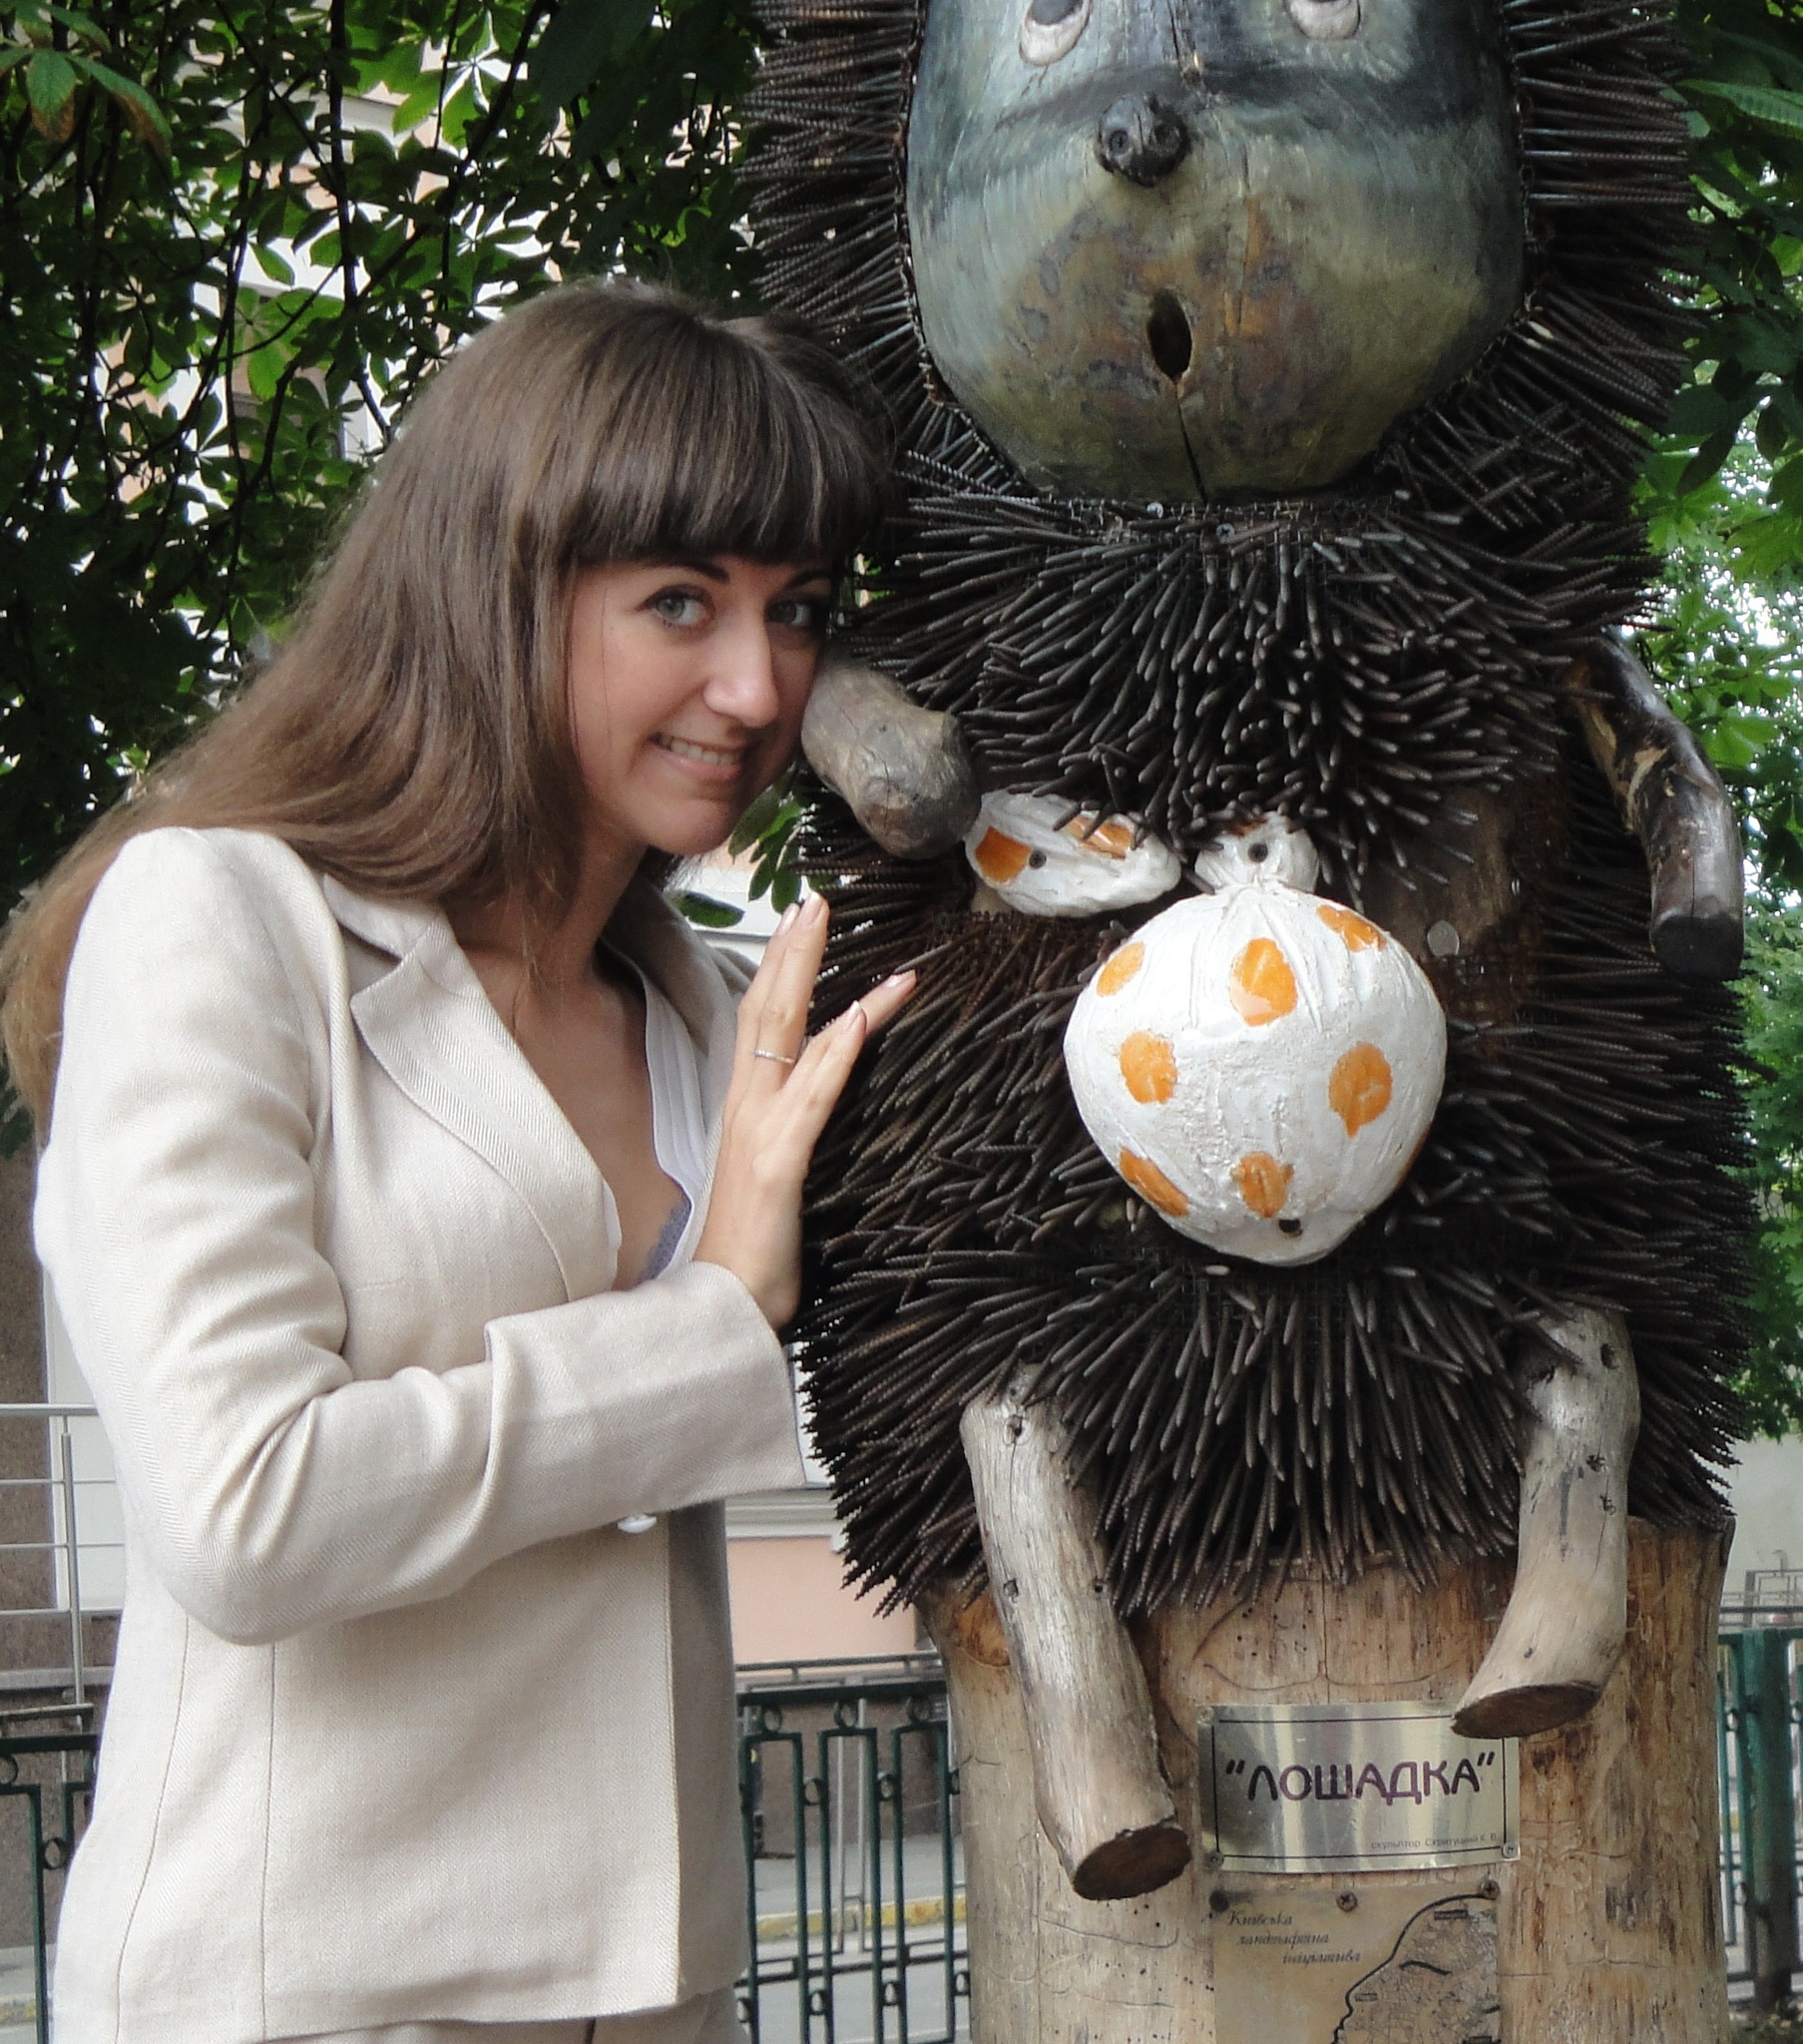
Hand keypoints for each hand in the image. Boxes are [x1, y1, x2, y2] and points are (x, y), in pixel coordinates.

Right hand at [695, 893, 913, 1327]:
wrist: (724, 1307)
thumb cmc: (754, 1250)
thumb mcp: (774, 1178)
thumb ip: (788, 1137)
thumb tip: (811, 1111)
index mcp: (746, 1109)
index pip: (758, 1022)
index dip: (776, 968)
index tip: (796, 922)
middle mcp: (746, 1108)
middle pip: (764, 1010)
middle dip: (789, 950)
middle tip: (812, 899)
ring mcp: (760, 1131)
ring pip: (786, 1035)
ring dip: (808, 975)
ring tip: (825, 924)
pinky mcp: (780, 1163)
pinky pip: (813, 1096)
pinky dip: (836, 1052)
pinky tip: (855, 1016)